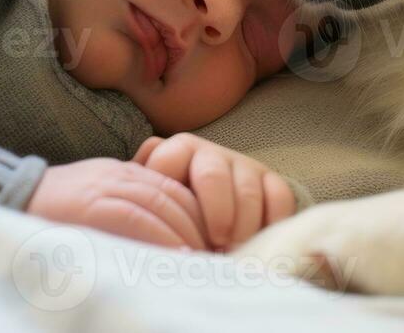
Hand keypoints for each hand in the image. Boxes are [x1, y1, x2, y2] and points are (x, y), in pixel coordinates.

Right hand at [26, 157, 208, 249]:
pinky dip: (161, 236)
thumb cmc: (54, 210)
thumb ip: (127, 208)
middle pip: (175, 195)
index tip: (214, 240)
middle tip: (218, 253)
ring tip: (205, 258)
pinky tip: (177, 255)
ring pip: (161, 205)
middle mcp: (120, 175)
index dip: (199, 214)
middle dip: (201, 225)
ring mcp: (106, 187)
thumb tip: (165, 240)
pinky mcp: (91, 205)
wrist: (9, 198)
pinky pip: (136, 217)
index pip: (174, 188)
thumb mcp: (97, 198)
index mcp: (123, 173)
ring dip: (187, 233)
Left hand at [132, 134, 295, 250]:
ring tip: (233, 251)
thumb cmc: (171, 208)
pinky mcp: (271, 179)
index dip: (171, 203)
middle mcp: (209, 152)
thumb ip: (139, 199)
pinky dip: (272, 221)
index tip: (175, 235)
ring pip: (248, 188)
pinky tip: (258, 240)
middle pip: (212, 174)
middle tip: (215, 245)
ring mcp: (243, 164)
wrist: (209, 205)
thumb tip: (124, 215)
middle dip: (215, 213)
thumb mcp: (148, 199)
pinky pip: (279, 195)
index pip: (167, 164)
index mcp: (175, 151)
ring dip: (242, 225)